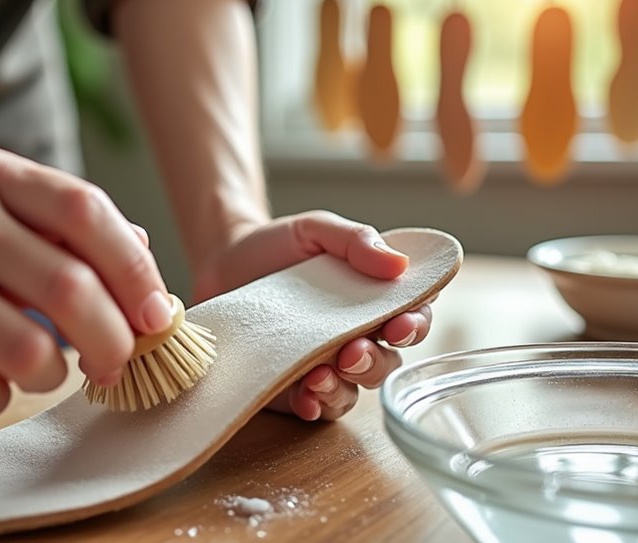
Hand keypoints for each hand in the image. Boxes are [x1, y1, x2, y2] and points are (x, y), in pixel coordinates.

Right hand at [0, 145, 171, 416]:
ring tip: (37, 366)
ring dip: (49, 375)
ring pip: (25, 351)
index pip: (87, 214)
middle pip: (70, 290)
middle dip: (112, 342)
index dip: (137, 273)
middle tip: (115, 362)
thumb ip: (57, 219)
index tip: (156, 315)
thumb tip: (141, 260)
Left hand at [192, 210, 433, 420]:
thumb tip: (400, 263)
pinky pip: (316, 407)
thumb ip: (356, 241)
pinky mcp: (294, 387)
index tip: (401, 324)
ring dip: (344, 388)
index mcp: (373, 299)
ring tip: (320, 376)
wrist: (221, 263)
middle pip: (387, 362)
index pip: (412, 316)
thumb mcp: (317, 230)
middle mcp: (357, 336)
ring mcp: (327, 365)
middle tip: (352, 353)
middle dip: (375, 362)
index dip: (416, 324)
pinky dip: (315, 406)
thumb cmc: (277, 245)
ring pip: (354, 390)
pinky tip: (305, 397)